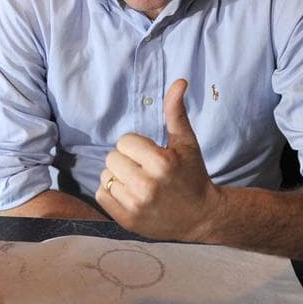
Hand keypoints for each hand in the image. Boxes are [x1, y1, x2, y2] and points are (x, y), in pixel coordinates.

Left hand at [96, 79, 222, 241]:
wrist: (201, 218)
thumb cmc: (192, 175)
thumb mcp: (186, 143)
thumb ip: (176, 112)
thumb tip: (179, 82)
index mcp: (161, 163)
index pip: (125, 141)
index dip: (137, 146)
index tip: (152, 156)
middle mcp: (147, 186)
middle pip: (112, 158)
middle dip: (127, 160)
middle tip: (145, 169)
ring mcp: (136, 206)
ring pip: (106, 176)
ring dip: (119, 177)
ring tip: (139, 183)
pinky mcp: (127, 221)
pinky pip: (101, 195)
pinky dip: (112, 192)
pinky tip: (131, 194)